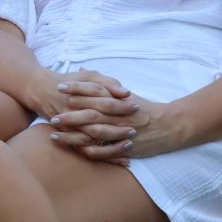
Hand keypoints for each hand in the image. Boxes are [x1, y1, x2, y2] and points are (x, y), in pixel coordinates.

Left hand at [50, 75, 175, 161]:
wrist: (168, 125)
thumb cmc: (143, 108)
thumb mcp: (123, 92)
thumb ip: (100, 82)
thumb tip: (80, 69)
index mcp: (117, 99)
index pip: (94, 91)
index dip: (76, 89)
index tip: (59, 87)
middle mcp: (118, 114)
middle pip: (91, 113)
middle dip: (70, 115)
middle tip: (52, 115)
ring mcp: (121, 131)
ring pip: (94, 133)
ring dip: (73, 135)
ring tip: (54, 135)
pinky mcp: (124, 146)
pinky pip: (104, 150)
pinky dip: (89, 150)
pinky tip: (74, 151)